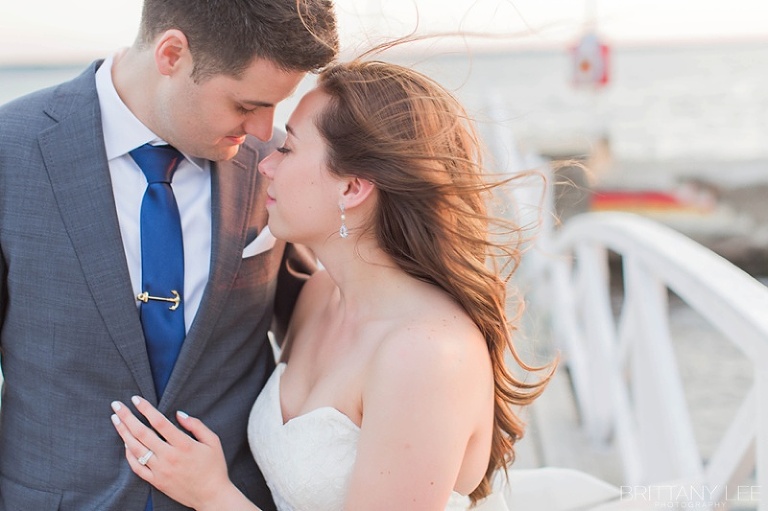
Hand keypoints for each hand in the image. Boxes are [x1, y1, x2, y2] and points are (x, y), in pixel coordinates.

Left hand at [110, 396, 237, 509]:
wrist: (212, 495)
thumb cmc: (214, 467)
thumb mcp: (213, 441)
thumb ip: (196, 425)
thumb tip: (179, 414)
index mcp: (184, 445)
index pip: (159, 422)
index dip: (146, 409)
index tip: (136, 399)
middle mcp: (169, 457)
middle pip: (142, 433)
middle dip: (127, 417)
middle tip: (116, 405)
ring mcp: (160, 470)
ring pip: (136, 449)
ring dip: (123, 432)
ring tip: (115, 420)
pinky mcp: (156, 481)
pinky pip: (137, 467)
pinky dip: (129, 454)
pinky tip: (125, 443)